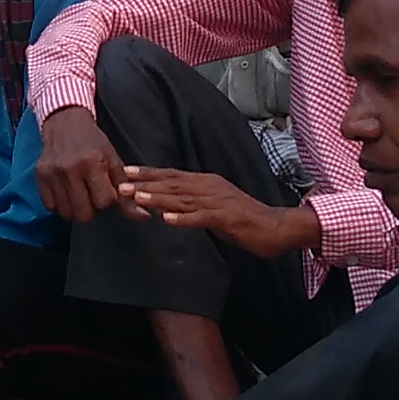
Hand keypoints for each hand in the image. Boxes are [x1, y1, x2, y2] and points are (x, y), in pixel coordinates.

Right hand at [35, 105, 121, 221]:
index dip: (108, 200)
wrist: (65, 123)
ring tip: (79, 193)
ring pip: (67, 213)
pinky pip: (50, 207)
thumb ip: (127, 192)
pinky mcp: (39, 177)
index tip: (105, 189)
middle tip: (91, 194)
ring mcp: (52, 174)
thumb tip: (145, 217)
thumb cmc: (93, 144)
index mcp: (93, 162)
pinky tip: (66, 191)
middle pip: (84, 214)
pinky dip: (60, 204)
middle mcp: (70, 169)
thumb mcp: (114, 162)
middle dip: (92, 209)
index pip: (105, 202)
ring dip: (75, 208)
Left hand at [119, 168, 318, 260]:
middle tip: (122, 184)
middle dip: (146, 184)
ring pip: (184, 199)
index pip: (172, 176)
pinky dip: (184, 218)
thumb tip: (168, 207)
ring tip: (138, 198)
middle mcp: (210, 187)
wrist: (275, 227)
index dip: (149, 174)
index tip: (127, 173)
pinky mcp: (227, 218)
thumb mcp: (214, 206)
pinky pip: (202, 218)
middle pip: (173, 184)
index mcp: (206, 182)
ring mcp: (218, 202)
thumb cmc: (244, 219)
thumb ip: (193, 204)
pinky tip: (168, 220)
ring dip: (159, 198)